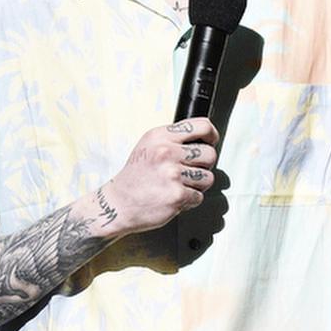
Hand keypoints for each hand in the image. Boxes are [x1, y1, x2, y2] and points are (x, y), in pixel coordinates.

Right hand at [103, 116, 218, 233]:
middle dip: (205, 165)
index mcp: (161, 136)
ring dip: (197, 185)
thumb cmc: (135, 177)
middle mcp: (166, 152)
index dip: (212, 136)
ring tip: (180, 185)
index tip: (211, 142)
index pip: (202, 126)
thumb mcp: (149, 146)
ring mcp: (172, 174)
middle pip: (210, 154)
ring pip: (208, 178)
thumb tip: (204, 139)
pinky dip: (190, 200)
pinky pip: (199, 196)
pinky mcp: (177, 195)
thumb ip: (173, 139)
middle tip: (191, 171)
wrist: (119, 204)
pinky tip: (174, 197)